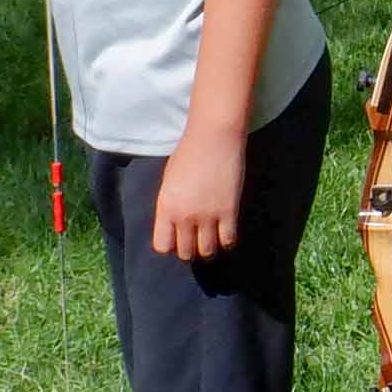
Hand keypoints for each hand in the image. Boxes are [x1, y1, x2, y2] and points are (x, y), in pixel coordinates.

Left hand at [151, 127, 244, 260]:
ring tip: (212, 240)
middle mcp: (184, 216)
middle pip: (186, 253)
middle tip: (197, 241)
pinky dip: (227, 241)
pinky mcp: (229, 211)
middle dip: (191, 250)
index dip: (171, 246)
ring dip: (209, 249)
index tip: (178, 239)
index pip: (163, 246)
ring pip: (207, 251)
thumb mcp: (169, 181)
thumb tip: (175, 223)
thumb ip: (170, 205)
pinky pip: (228, 240)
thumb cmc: (188, 153)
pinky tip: (227, 233)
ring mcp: (207, 215)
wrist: (213, 138)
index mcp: (166, 207)